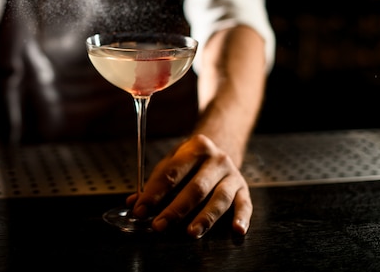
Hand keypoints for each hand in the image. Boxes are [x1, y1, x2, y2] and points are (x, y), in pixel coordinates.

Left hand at [127, 134, 251, 238]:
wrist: (221, 148)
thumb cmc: (191, 161)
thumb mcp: (171, 163)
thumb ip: (154, 183)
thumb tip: (134, 203)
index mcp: (195, 148)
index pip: (171, 173)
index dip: (153, 194)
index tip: (140, 210)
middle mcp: (217, 159)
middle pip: (195, 188)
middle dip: (175, 209)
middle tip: (159, 225)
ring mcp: (232, 174)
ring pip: (219, 198)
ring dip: (205, 217)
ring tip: (191, 233)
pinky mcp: (244, 189)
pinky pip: (245, 204)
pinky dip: (242, 218)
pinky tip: (236, 230)